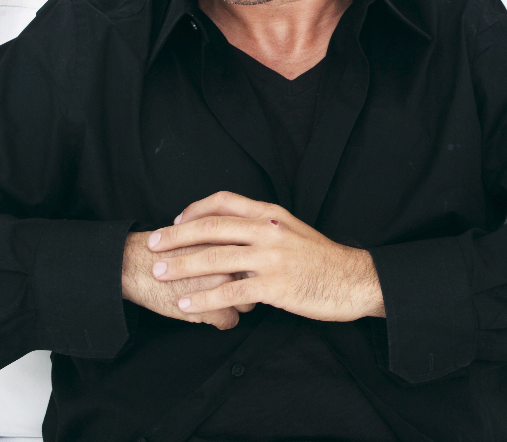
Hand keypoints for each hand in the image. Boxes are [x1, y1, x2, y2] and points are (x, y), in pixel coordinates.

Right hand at [121, 231, 255, 329]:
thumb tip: (246, 248)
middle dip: (247, 285)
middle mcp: (230, 260)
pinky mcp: (210, 308)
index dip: (249, 264)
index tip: (243, 269)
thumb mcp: (200, 234)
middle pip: (255, 279)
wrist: (135, 264)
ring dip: (235, 304)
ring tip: (217, 300)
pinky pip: (230, 321)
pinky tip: (207, 314)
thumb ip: (224, 238)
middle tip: (231, 287)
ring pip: (247, 302)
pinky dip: (220, 321)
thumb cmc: (166, 249)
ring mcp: (222, 285)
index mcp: (229, 238)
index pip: (257, 255)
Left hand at [147, 191, 385, 321]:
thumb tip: (231, 233)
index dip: (196, 209)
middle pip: (212, 227)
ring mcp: (271, 258)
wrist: (353, 280)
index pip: (225, 200)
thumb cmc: (321, 259)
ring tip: (161, 273)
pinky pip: (230, 293)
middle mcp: (268, 230)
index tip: (177, 220)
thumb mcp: (293, 231)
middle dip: (176, 236)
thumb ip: (262, 228)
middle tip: (153, 244)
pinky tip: (187, 305)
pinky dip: (204, 299)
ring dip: (182, 266)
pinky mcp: (274, 287)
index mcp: (271, 214)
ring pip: (215, 259)